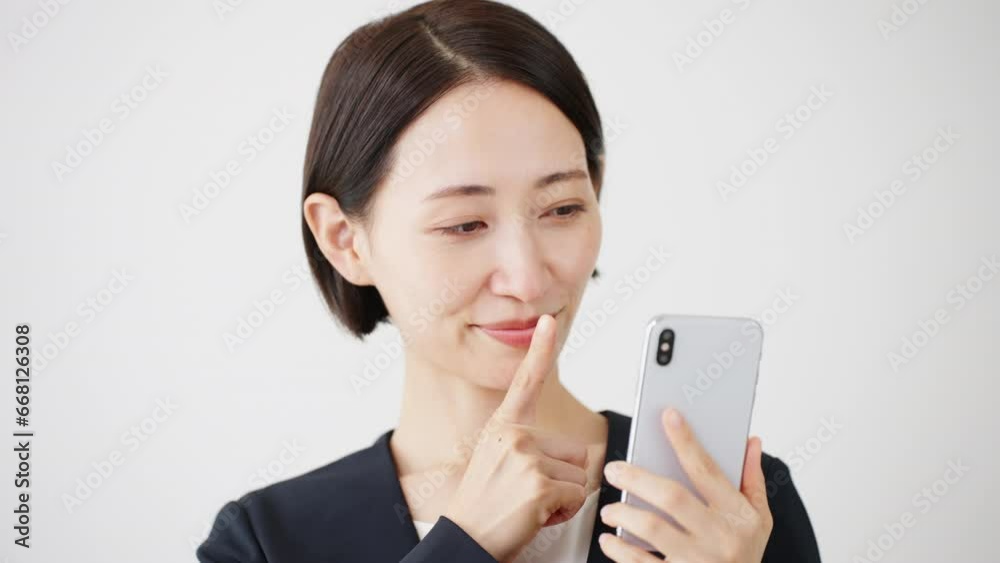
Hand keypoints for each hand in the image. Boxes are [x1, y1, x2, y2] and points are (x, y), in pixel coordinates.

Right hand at [443, 314, 589, 562]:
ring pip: (578, 475)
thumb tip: (572, 452)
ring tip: (528, 505)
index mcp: (504, 427)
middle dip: (563, 477)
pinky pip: (576, 495)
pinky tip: (533, 515)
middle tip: (527, 493)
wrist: (463, 541)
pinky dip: (563, 512)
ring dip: (562, 497)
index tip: (549, 321)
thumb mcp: (499, 463)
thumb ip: (528, 448)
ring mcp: (526, 457)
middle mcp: (514, 436)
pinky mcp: (538, 482)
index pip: (526, 382)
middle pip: (575, 450)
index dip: (539, 350)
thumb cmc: (484, 509)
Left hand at [598, 408, 772, 561]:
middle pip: (672, 497)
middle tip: (614, 469)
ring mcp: (698, 562)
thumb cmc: (745, 555)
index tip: (668, 416)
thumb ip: (752, 480)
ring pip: (653, 529)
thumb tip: (751, 441)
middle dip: (637, 478)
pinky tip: (610, 540)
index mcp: (737, 516)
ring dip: (624, 514)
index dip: (686, 441)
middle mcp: (719, 538)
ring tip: (610, 509)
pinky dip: (620, 551)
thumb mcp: (760, 520)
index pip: (707, 470)